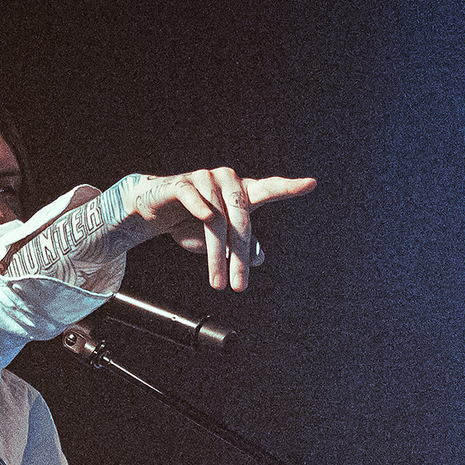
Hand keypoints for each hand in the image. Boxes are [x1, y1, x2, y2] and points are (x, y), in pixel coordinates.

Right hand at [129, 169, 318, 290]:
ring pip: (216, 219)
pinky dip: (199, 207)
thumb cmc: (190, 223)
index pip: (268, 189)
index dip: (289, 188)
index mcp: (241, 191)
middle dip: (240, 257)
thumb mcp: (219, 241)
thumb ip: (241, 245)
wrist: (153, 211)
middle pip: (241, 219)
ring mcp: (204, 179)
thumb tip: (259, 257)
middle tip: (239, 286)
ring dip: (217, 254)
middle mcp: (227, 181)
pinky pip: (192, 195)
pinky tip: (205, 217)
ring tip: (217, 281)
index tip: (311, 184)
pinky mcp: (181, 183)